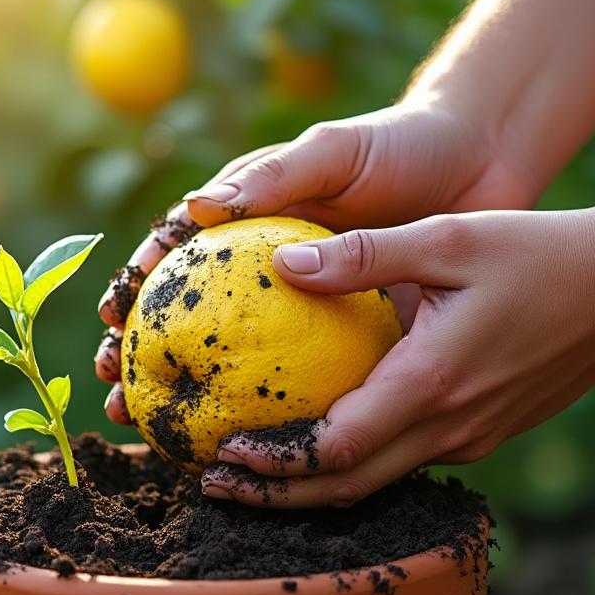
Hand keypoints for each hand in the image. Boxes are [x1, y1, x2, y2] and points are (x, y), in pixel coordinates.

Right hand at [95, 102, 539, 423]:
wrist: (481, 166)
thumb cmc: (401, 144)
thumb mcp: (334, 151)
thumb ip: (274, 176)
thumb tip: (197, 210)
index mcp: (246, 221)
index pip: (175, 255)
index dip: (136, 286)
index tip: (112, 315)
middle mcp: (263, 272)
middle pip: (188, 320)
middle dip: (142, 358)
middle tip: (117, 393)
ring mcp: (303, 312)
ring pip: (237, 364)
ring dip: (193, 400)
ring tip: (159, 435)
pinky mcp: (347, 343)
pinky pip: (305, 385)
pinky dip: (276, 418)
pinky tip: (253, 449)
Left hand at [199, 205, 594, 508]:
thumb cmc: (538, 253)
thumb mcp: (446, 238)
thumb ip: (362, 255)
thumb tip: (280, 264)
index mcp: (433, 381)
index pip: (338, 449)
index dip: (277, 462)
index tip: (224, 453)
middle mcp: (452, 425)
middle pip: (348, 486)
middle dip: (277, 494)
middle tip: (214, 483)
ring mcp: (472, 436)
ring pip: (377, 479)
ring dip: (312, 483)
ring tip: (253, 472)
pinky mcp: (483, 431)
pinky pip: (407, 457)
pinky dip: (354, 461)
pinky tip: (320, 438)